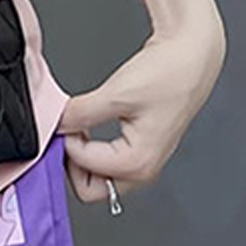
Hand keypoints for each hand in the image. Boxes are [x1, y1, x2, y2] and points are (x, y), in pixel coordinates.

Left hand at [56, 17, 225, 205]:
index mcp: (139, 163)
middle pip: (90, 188)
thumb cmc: (168, 75)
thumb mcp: (115, 93)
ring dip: (82, 154)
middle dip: (72, 162)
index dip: (67, 140)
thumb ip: (80, 113)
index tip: (65, 117)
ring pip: (97, 177)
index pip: (83, 168)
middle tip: (67, 130)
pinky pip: (106, 162)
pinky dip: (91, 147)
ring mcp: (142, 161)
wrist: (190, 57)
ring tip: (78, 124)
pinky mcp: (139, 147)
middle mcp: (143, 170)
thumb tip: (55, 124)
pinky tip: (87, 124)